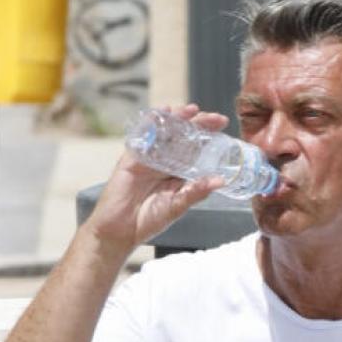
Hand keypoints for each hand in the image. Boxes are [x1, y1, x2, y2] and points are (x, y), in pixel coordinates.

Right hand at [84, 103, 228, 249]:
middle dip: (197, 124)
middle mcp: (163, 162)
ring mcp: (147, 158)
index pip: (195, 148)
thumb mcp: (177, 205)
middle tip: (215, 117)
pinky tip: (162, 112)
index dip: (207, 135)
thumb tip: (220, 181)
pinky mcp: (131, 157)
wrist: (119, 231)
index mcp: (177, 172)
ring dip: (177, 119)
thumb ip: (196, 192)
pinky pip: (142, 136)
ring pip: (164, 132)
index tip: (222, 124)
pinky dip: (151, 123)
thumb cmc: (148, 220)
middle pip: (182, 136)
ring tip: (192, 110)